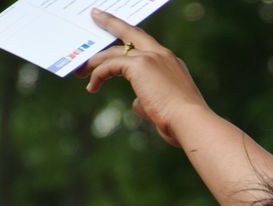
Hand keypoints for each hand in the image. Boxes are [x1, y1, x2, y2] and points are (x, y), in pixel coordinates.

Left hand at [77, 9, 208, 146]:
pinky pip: (110, 65)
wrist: (191, 122)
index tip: (118, 35)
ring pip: (115, 51)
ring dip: (95, 60)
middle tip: (96, 16)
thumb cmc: (182, 123)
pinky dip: (98, 74)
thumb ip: (148, 100)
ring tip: (81, 71)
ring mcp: (151, 57)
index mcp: (172, 64)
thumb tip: (136, 102)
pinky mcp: (140, 65)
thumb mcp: (164, 108)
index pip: (147, 45)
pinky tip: (92, 86)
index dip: (131, 39)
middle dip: (112, 23)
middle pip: (131, 32)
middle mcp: (162, 55)